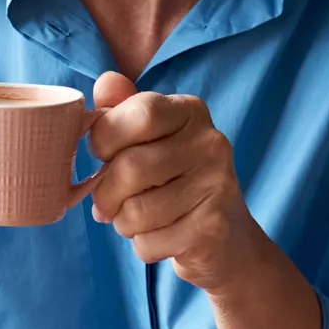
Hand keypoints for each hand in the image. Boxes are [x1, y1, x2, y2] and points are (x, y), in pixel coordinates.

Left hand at [86, 72, 270, 292]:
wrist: (226, 239)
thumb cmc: (173, 181)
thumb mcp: (150, 139)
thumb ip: (123, 109)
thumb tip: (105, 82)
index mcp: (191, 112)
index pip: (139, 113)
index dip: (105, 138)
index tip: (103, 155)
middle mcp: (211, 143)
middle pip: (130, 167)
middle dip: (105, 194)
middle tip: (108, 203)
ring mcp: (218, 187)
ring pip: (135, 211)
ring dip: (123, 223)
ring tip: (136, 220)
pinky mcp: (213, 230)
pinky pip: (149, 243)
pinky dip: (142, 246)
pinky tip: (161, 237)